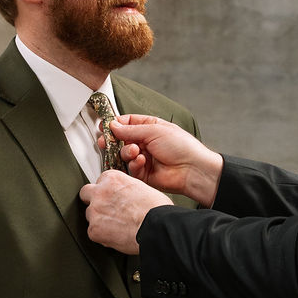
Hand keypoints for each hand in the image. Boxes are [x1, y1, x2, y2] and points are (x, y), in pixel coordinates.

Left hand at [80, 170, 171, 253]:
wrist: (156, 227)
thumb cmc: (155, 209)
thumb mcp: (141, 188)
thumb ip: (125, 189)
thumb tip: (124, 196)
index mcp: (112, 179)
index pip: (100, 181)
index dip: (107, 191)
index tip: (112, 197)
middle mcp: (100, 192)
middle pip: (87, 194)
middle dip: (94, 200)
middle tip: (106, 209)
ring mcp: (95, 211)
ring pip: (90, 215)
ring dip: (99, 220)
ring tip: (117, 226)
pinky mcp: (94, 230)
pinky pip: (93, 232)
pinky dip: (102, 235)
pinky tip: (116, 235)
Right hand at [108, 115, 223, 206]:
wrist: (192, 170)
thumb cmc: (182, 146)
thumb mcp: (155, 130)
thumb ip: (131, 129)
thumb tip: (113, 125)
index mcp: (150, 127)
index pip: (127, 123)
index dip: (115, 125)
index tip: (105, 126)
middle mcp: (146, 143)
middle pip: (122, 140)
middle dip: (114, 141)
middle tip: (108, 142)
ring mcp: (144, 158)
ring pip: (124, 154)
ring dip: (126, 152)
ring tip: (135, 151)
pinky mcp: (143, 174)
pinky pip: (130, 168)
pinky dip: (133, 164)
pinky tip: (142, 161)